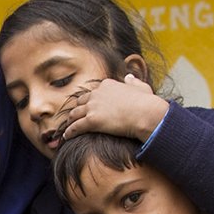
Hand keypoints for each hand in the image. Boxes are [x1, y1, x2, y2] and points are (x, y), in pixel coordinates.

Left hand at [48, 73, 169, 145]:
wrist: (145, 113)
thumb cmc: (147, 103)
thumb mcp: (141, 87)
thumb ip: (133, 81)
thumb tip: (129, 76)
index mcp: (108, 85)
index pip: (94, 92)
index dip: (90, 100)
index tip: (88, 106)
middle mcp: (97, 94)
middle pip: (81, 102)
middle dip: (77, 109)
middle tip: (74, 117)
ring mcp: (93, 107)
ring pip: (75, 114)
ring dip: (70, 121)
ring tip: (68, 127)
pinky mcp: (91, 120)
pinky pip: (75, 127)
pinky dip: (69, 132)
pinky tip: (66, 136)